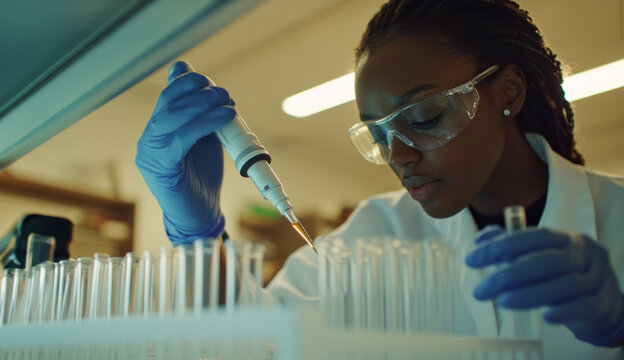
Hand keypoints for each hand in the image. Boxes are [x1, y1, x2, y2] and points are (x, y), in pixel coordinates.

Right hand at [135, 61, 235, 243]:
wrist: (199, 215)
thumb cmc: (202, 178)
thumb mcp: (204, 139)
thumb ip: (202, 116)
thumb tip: (207, 87)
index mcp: (157, 130)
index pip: (167, 96)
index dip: (187, 82)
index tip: (210, 83)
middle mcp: (149, 139)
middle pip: (168, 101)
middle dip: (197, 91)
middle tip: (222, 93)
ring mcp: (151, 154)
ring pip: (171, 117)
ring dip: (203, 104)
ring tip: (226, 101)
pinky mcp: (161, 168)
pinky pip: (180, 138)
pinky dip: (205, 123)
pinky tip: (224, 117)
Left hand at [465, 225, 623, 346]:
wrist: (603, 300)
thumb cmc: (563, 274)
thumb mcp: (540, 256)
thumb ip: (511, 246)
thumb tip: (481, 239)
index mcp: (564, 237)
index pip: (531, 237)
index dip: (500, 247)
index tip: (472, 259)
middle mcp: (582, 253)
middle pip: (546, 261)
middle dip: (509, 275)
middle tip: (481, 290)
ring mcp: (596, 277)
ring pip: (564, 285)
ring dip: (530, 294)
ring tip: (502, 302)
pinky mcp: (602, 302)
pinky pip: (583, 306)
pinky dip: (563, 311)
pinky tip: (543, 316)